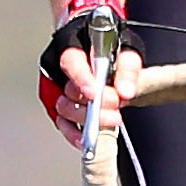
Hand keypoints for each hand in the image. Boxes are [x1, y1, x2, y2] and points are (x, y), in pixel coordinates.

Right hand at [40, 1, 141, 144]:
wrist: (101, 49)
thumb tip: (126, 91)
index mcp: (72, 48)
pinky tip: (87, 139)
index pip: (71, 63)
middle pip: (68, 92)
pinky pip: (62, 125)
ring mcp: (58, 92)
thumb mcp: (125, 47)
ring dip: (85, 118)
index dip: (81, 79)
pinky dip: (74, 134)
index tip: (94, 93)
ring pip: (63, 109)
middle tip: (115, 104)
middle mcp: (60, 71)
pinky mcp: (61, 108)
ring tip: (111, 118)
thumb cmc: (110, 45)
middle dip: (92, 104)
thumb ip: (127, 67)